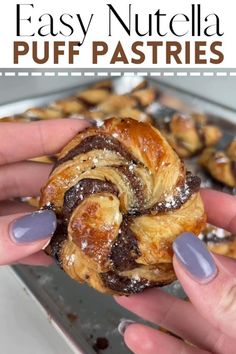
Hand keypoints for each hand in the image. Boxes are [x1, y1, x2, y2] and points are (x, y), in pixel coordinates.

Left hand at [0, 119, 89, 265]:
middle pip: (25, 174)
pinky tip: (47, 253)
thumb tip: (40, 231)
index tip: (85, 130)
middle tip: (94, 188)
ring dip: (47, 220)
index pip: (12, 138)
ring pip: (19, 206)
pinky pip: (7, 232)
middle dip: (61, 183)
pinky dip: (26, 243)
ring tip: (78, 227)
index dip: (50, 133)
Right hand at [116, 190, 235, 353]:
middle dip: (170, 258)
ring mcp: (235, 335)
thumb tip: (188, 254)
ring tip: (125, 288)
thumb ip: (230, 294)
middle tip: (139, 244)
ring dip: (155, 303)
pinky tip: (137, 335)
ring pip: (192, 316)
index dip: (217, 206)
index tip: (183, 197)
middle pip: (206, 272)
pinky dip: (161, 346)